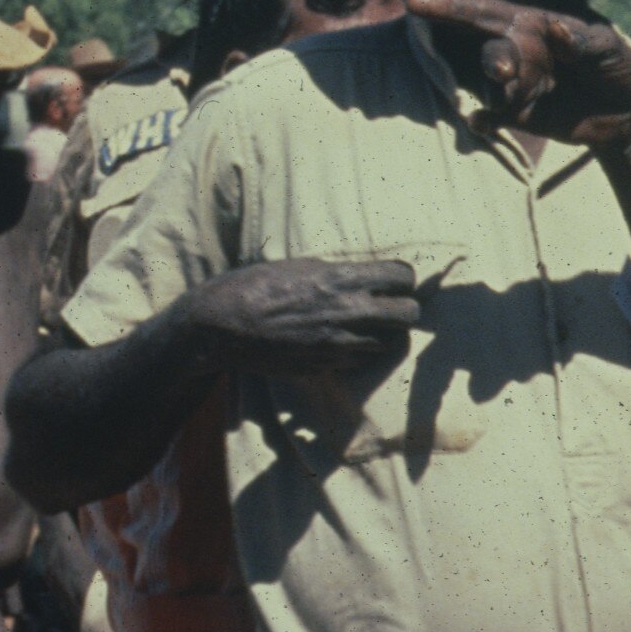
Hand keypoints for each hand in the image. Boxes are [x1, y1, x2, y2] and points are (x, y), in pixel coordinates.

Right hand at [185, 259, 419, 377]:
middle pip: (409, 314)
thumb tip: (366, 276)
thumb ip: (339, 272)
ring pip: (389, 342)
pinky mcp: (327, 365)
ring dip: (383, 334)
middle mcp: (347, 311)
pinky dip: (359, 353)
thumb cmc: (256, 286)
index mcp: (341, 279)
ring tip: (365, 326)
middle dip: (403, 309)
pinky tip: (341, 343)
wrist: (221, 325)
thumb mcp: (300, 265)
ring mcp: (338, 343)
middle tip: (390, 307)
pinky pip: (361, 360)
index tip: (394, 282)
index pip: (403, 277)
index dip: (402, 279)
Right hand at [404, 0, 630, 146]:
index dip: (451, 5)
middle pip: (488, 48)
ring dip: (494, 89)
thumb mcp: (610, 49)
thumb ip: (584, 40)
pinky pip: (492, 116)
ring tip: (505, 95)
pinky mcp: (519, 113)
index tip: (417, 2)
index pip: (487, 11)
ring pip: (491, 83)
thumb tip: (555, 28)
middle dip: (490, 58)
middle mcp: (518, 51)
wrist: (626, 113)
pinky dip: (483, 119)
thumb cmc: (616, 68)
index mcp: (533, 25)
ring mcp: (516, 83)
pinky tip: (480, 122)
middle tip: (504, 72)